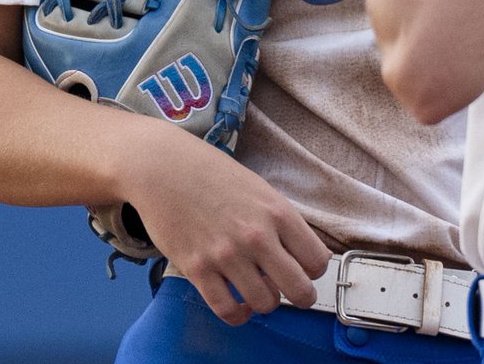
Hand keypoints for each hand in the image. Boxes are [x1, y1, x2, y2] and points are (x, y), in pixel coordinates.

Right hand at [125, 120, 330, 325]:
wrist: (165, 168)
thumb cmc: (214, 175)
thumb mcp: (259, 189)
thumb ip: (279, 222)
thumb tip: (296, 256)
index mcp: (278, 211)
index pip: (317, 259)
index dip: (314, 270)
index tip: (306, 269)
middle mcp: (257, 236)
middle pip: (299, 289)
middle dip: (302, 297)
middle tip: (294, 293)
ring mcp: (227, 255)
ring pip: (265, 304)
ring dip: (266, 302)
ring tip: (260, 291)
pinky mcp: (197, 269)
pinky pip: (227, 310)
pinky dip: (238, 315)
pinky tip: (239, 304)